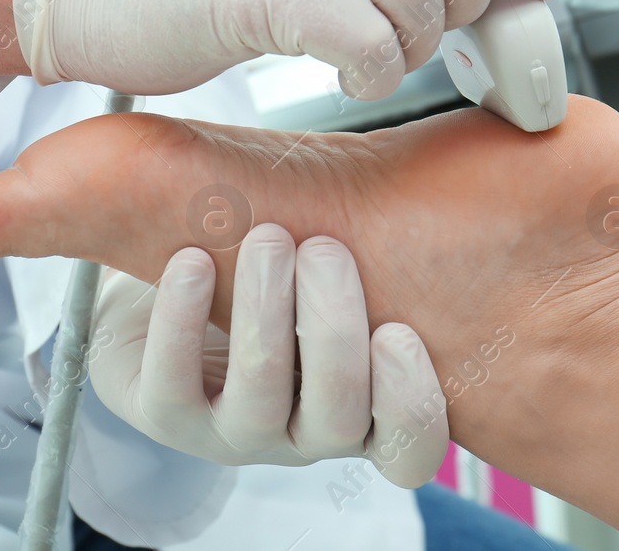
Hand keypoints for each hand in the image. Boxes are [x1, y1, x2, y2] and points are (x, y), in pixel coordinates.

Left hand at [90, 225, 447, 486]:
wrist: (174, 263)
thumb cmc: (277, 254)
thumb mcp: (336, 246)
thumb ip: (386, 232)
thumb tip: (451, 167)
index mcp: (367, 401)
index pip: (409, 451)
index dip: (411, 407)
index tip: (399, 330)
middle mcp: (306, 429)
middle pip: (336, 420)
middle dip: (332, 332)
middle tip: (323, 249)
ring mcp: (236, 432)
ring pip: (258, 404)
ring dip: (265, 316)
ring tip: (266, 239)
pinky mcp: (166, 417)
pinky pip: (171, 391)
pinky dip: (182, 323)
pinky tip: (191, 260)